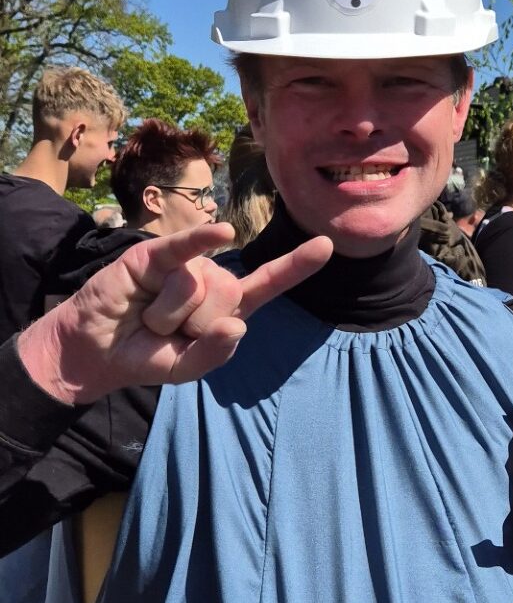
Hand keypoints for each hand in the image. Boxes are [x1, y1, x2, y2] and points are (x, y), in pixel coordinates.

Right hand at [17, 222, 333, 405]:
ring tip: (148, 318)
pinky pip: (186, 247)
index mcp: (226, 307)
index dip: (295, 266)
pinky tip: (221, 234)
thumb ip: (214, 354)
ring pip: (199, 287)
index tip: (326, 245)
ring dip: (169, 315)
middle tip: (166, 332)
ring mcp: (185, 264)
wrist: (95, 351)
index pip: (266, 284)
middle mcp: (210, 280)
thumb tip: (238, 326)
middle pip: (228, 298)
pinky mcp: (156, 255)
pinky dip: (201, 239)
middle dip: (194, 325)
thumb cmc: (145, 356)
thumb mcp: (185, 369)